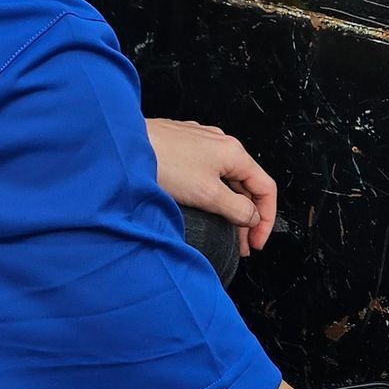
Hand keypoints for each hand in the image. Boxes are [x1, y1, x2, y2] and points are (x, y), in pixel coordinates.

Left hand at [146, 118, 275, 256]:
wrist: (122, 145)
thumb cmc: (162, 163)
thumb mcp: (208, 195)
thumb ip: (237, 209)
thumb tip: (252, 218)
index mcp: (233, 152)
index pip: (266, 188)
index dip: (266, 219)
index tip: (256, 242)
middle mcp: (220, 143)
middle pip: (246, 185)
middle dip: (246, 217)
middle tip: (241, 245)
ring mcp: (199, 142)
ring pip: (225, 179)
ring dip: (229, 207)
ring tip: (224, 232)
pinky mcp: (181, 146)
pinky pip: (206, 172)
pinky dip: (211, 193)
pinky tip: (202, 207)